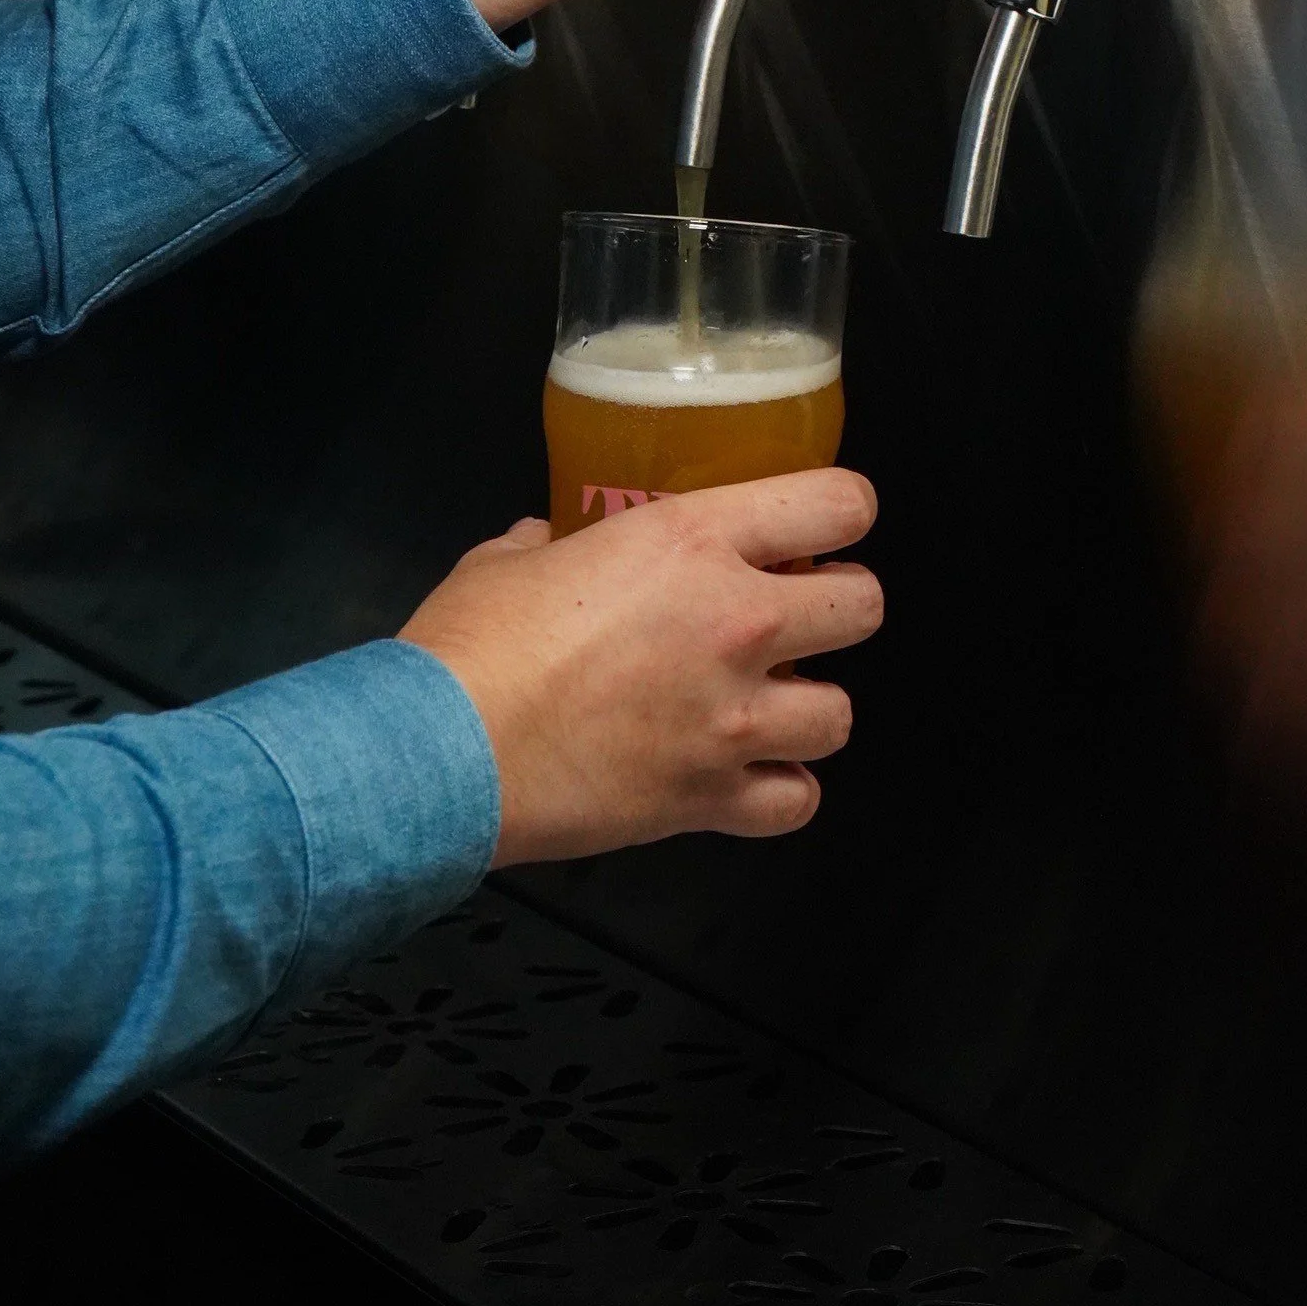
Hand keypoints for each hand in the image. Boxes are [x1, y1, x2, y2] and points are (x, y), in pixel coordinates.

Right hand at [400, 470, 880, 863]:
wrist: (442, 755)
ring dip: (808, 707)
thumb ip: (542, 544)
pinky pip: (799, 802)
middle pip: (864, 607)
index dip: (844, 512)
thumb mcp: (507, 560)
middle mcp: (738, 621)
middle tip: (793, 616)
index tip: (822, 527)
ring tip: (767, 706)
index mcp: (695, 540)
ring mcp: (733, 718)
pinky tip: (745, 777)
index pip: (839, 503)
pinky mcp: (712, 799)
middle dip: (838, 608)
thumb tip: (540, 542)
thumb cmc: (473, 643)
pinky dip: (780, 792)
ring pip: (842, 715)